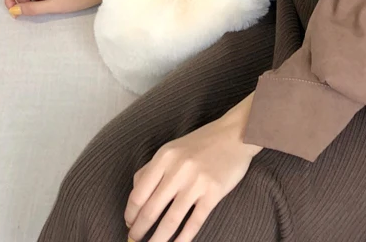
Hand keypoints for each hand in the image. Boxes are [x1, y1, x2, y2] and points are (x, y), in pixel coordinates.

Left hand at [124, 94, 262, 241]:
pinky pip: (194, 222)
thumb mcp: (173, 148)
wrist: (237, 133)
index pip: (138, 194)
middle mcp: (178, 169)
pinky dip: (182, 239)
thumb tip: (134, 193)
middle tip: (134, 241)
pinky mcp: (213, 192)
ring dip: (157, 240)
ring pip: (170, 221)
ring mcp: (196, 181)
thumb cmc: (203, 142)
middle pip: (151, 210)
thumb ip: (152, 167)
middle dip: (139, 231)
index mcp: (164, 157)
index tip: (129, 224)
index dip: (130, 214)